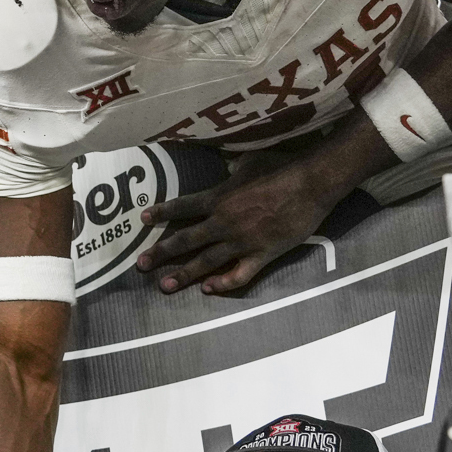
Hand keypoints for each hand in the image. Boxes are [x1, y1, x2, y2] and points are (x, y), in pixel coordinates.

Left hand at [137, 140, 338, 294]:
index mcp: (219, 197)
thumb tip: (227, 168)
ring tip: (164, 286)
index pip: (183, 206)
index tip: (143, 218)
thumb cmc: (281, 167)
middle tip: (141, 265)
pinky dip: (223, 284)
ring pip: (206, 262)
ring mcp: (242, 241)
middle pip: (186, 240)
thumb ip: (233, 170)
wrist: (310, 184)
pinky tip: (210, 289)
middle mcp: (224, 222)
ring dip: (183, 275)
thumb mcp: (250, 161)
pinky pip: (239, 275)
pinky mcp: (262, 255)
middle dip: (161, 253)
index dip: (162, 212)